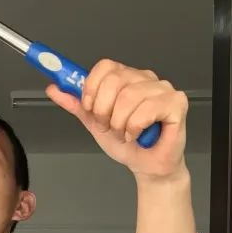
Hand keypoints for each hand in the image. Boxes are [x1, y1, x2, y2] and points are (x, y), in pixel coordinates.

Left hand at [47, 61, 187, 180]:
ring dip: (120, 124)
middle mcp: (144, 79)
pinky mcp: (176, 102)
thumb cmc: (128, 144)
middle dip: (104, 111)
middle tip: (109, 126)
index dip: (92, 88)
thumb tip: (54, 88)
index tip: (89, 108)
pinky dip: (136, 128)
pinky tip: (138, 135)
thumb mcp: (95, 123)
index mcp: (126, 78)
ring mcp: (162, 88)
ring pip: (129, 97)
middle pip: (114, 80)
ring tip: (125, 133)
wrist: (147, 166)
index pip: (105, 66)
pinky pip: (146, 110)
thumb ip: (77, 105)